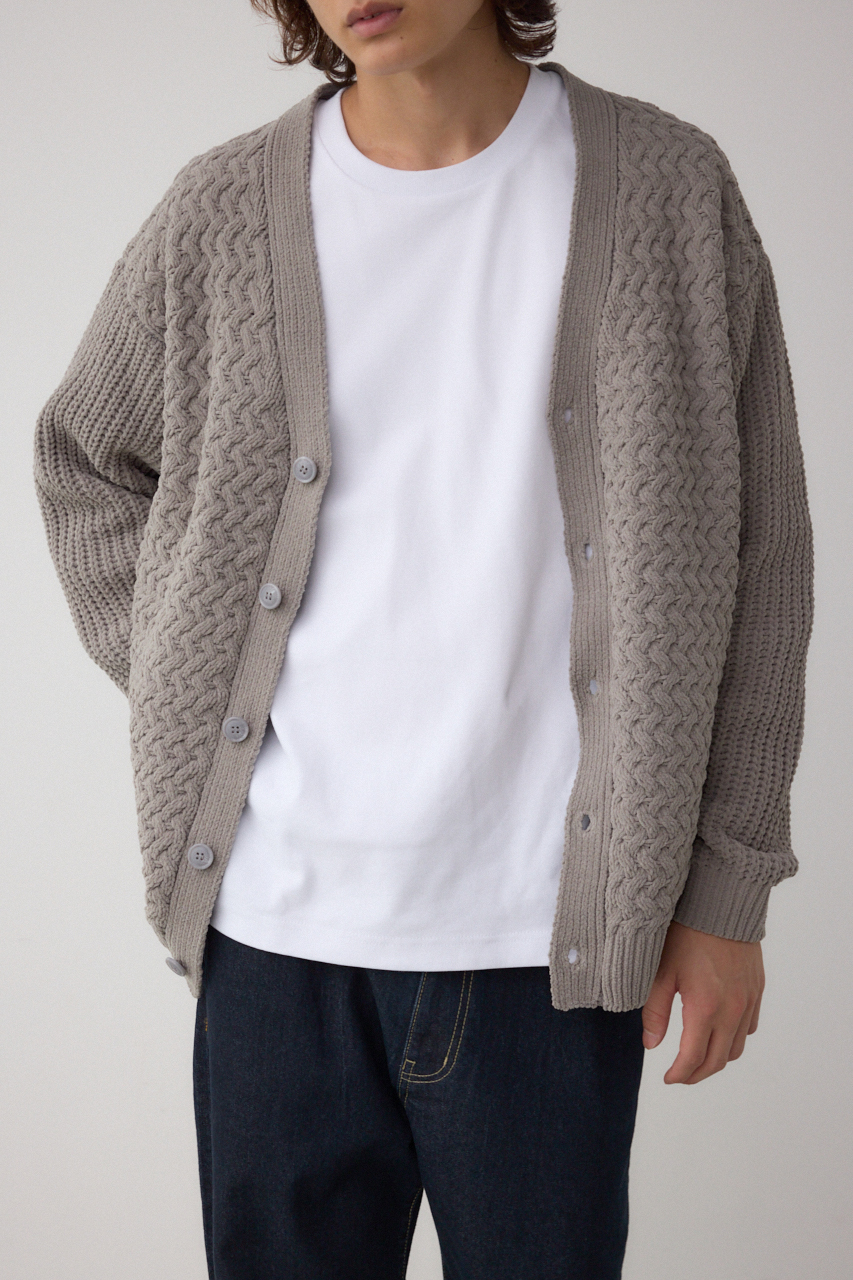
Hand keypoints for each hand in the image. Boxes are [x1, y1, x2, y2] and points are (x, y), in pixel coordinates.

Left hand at [641, 920, 764, 1084]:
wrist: (720, 902)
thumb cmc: (686, 932)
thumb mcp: (661, 971)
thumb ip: (655, 1011)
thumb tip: (651, 1044)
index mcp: (705, 1007)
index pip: (694, 1058)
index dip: (679, 1075)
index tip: (667, 1078)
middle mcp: (732, 1009)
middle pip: (718, 1061)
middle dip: (697, 1074)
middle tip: (680, 1075)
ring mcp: (748, 1001)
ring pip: (737, 1047)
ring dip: (717, 1058)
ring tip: (698, 1056)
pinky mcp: (757, 990)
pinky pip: (750, 1027)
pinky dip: (734, 1037)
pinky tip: (718, 1030)